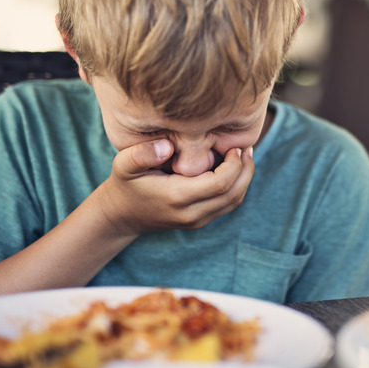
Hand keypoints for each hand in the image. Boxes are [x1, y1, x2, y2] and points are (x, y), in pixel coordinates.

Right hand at [94, 139, 254, 234]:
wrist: (122, 215)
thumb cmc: (125, 183)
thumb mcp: (124, 164)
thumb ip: (142, 154)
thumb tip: (168, 146)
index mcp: (177, 197)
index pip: (220, 183)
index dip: (234, 164)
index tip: (233, 146)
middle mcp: (190, 213)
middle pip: (234, 194)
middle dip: (245, 170)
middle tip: (246, 148)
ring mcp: (196, 220)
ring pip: (234, 202)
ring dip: (244, 179)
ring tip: (244, 156)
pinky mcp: (199, 221)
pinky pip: (227, 205)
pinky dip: (236, 187)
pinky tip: (233, 168)